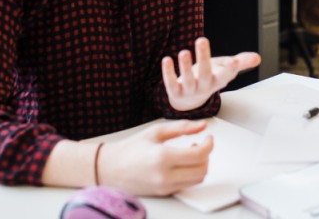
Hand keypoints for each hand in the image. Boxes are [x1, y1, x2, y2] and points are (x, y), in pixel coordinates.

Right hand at [98, 120, 212, 195]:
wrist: (109, 169)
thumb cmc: (131, 148)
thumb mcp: (156, 131)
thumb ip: (182, 127)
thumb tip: (202, 125)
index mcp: (163, 157)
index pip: (199, 155)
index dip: (209, 145)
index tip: (208, 137)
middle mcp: (165, 176)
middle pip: (202, 170)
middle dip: (206, 155)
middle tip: (202, 143)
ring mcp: (164, 188)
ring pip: (197, 180)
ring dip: (201, 165)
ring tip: (192, 152)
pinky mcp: (164, 193)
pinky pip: (187, 185)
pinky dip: (191, 173)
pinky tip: (184, 162)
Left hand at [162, 37, 260, 111]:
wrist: (189, 100)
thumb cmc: (210, 77)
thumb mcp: (225, 69)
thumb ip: (241, 62)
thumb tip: (257, 58)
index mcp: (219, 80)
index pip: (227, 74)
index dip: (231, 68)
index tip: (235, 60)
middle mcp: (205, 86)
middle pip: (205, 73)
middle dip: (203, 57)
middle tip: (201, 39)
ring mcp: (190, 91)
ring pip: (188, 79)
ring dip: (185, 66)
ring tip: (184, 51)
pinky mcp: (175, 92)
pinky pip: (171, 84)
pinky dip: (168, 73)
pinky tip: (167, 60)